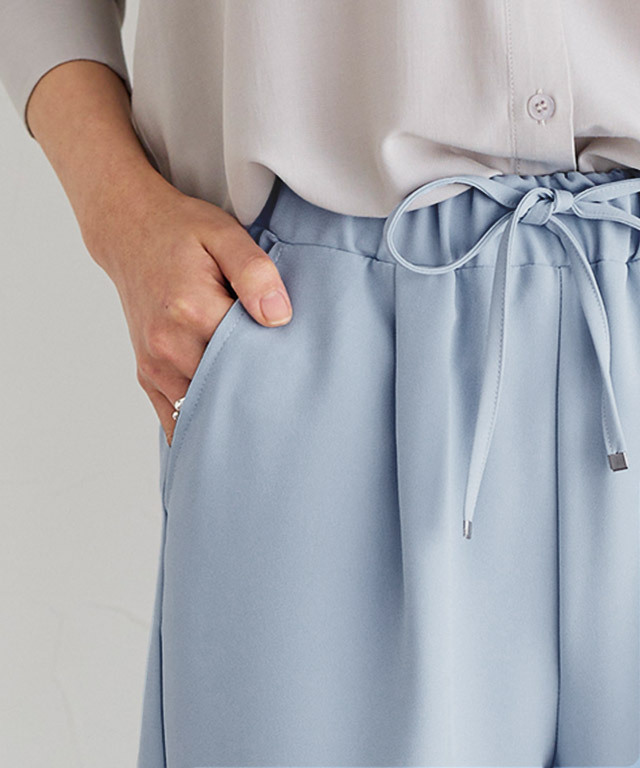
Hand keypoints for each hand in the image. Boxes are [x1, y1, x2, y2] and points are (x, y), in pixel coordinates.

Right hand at [84, 170, 292, 446]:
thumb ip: (255, 273)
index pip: (249, 355)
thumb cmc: (180, 230)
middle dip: (256, 389)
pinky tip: (226, 420)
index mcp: (191, 310)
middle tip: (285, 389)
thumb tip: (279, 317)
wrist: (128, 231)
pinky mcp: (147, 375)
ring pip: (203, 409)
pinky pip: (175, 418)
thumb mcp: (224, 234)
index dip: (276, 360)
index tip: (296, 361)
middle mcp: (167, 345)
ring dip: (230, 408)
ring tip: (259, 401)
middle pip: (227, 387)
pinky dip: (202, 421)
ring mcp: (154, 364)